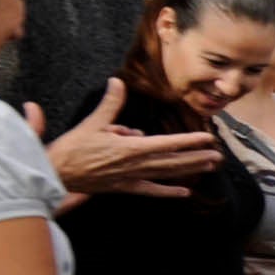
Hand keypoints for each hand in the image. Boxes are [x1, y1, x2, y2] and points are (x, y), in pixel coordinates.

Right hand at [36, 82, 221, 201]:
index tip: (208, 137)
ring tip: (210, 167)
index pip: (167, 143)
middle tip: (218, 154)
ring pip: (166, 174)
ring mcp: (131, 178)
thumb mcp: (92, 123)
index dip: (189, 140)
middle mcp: (136, 165)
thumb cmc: (71, 149)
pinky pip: (150, 191)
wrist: (55, 175)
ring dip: (189, 170)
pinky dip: (167, 192)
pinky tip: (185, 193)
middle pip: (173, 160)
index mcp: (130, 147)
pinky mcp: (124, 188)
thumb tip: (117, 81)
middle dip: (196, 157)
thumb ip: (110, 104)